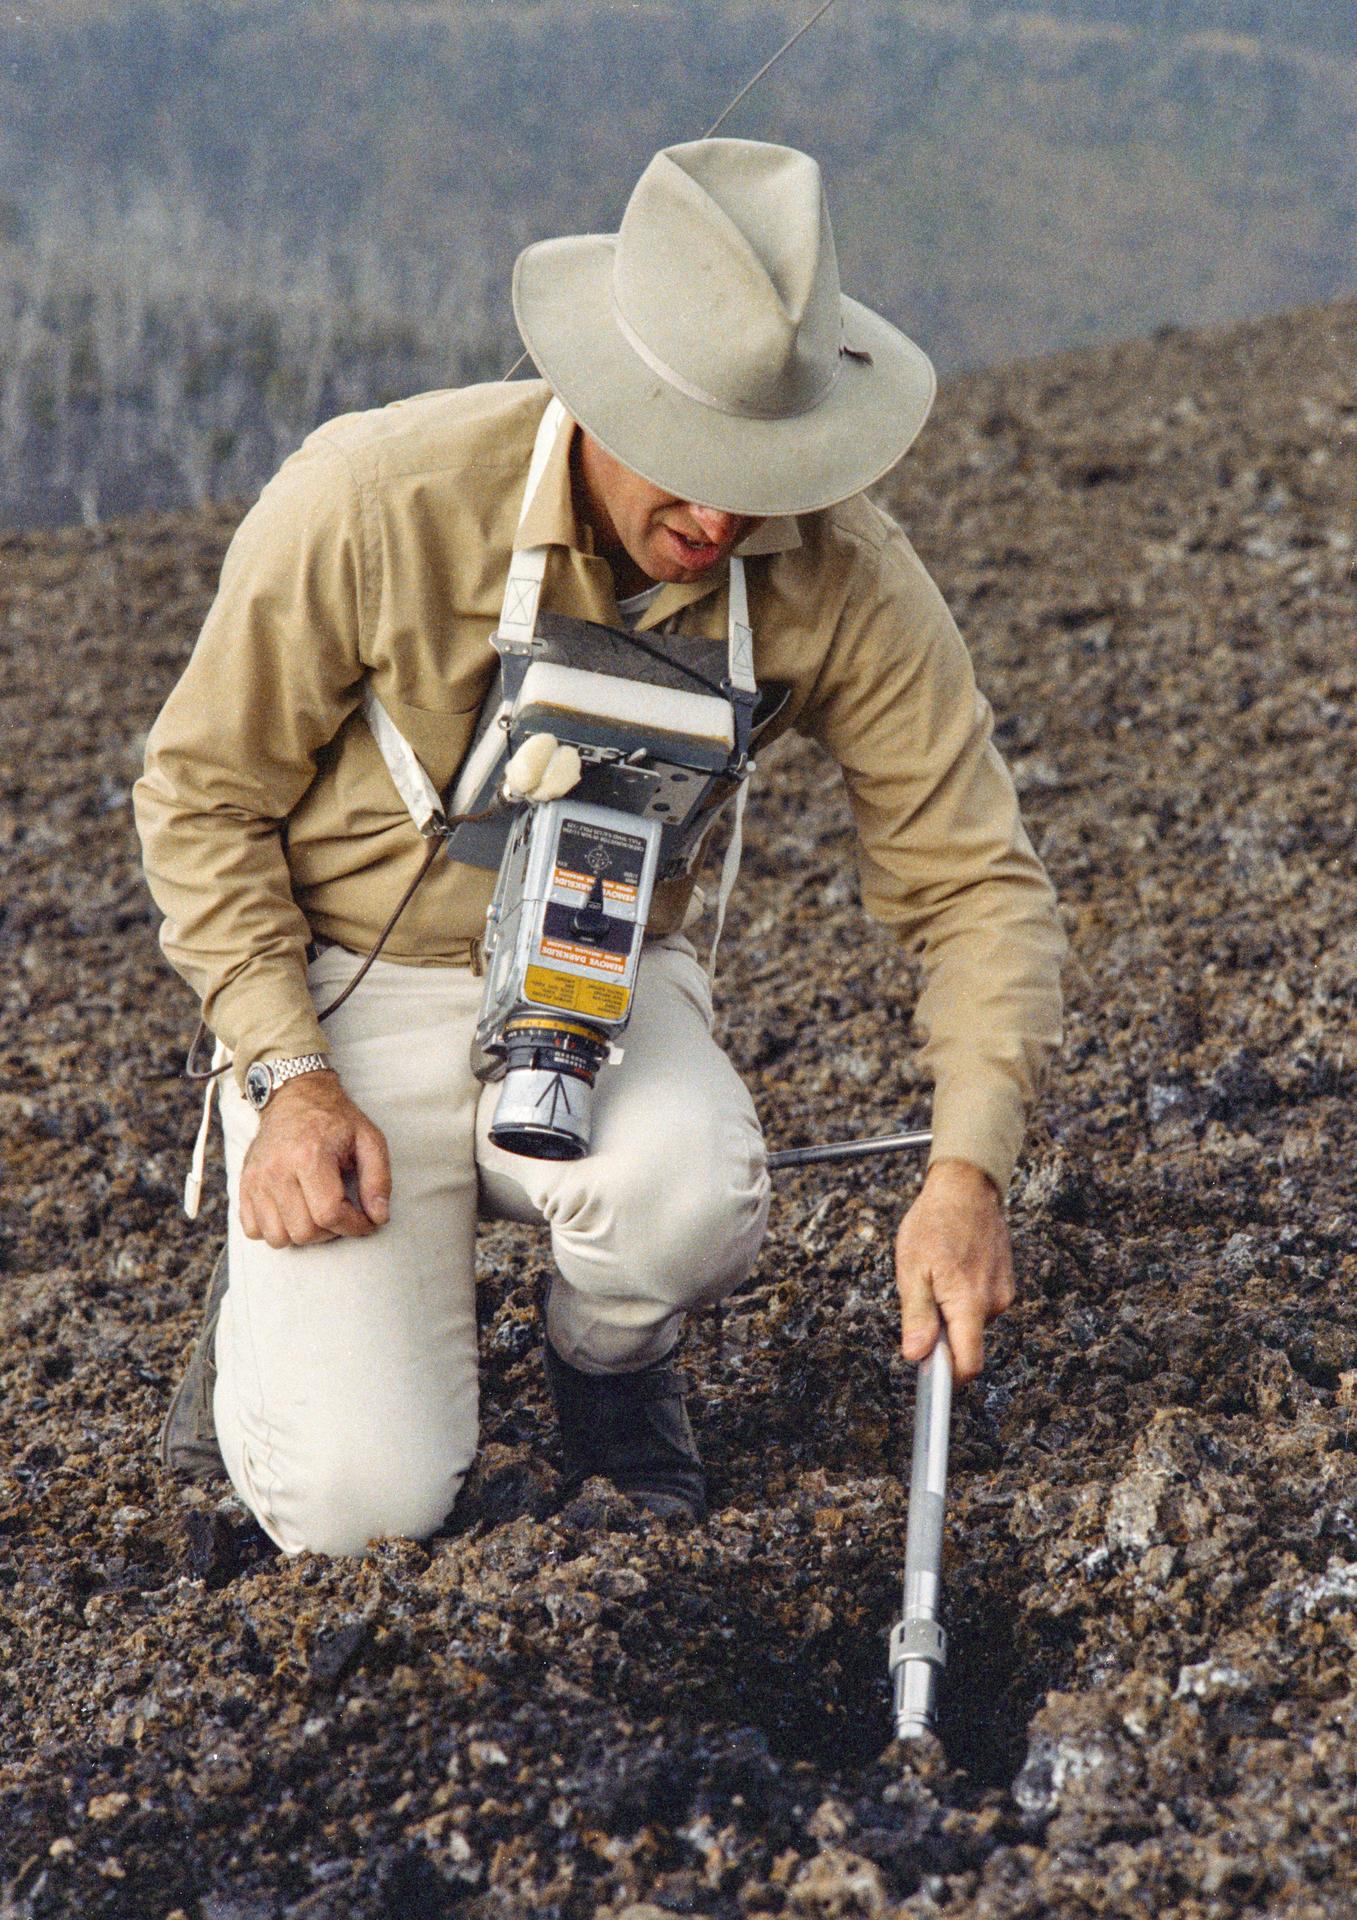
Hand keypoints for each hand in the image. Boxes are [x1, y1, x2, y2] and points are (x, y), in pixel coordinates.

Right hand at [239, 1071, 391, 1248]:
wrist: (294, 1098)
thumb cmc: (335, 1120)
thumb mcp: (369, 1139)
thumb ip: (378, 1179)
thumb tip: (378, 1217)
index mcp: (309, 1155)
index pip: (329, 1213)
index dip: (354, 1226)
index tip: (366, 1221)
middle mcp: (277, 1170)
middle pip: (303, 1231)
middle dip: (330, 1232)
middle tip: (341, 1213)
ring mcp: (256, 1179)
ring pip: (277, 1238)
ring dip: (302, 1234)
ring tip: (317, 1213)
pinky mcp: (244, 1185)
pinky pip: (253, 1230)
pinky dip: (275, 1230)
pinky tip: (293, 1212)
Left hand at [895, 1159, 1013, 1382]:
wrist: (967, 1187)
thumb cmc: (934, 1223)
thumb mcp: (912, 1269)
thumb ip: (917, 1316)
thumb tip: (917, 1355)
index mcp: (969, 1302)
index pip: (969, 1363)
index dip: (950, 1378)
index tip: (932, 1379)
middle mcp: (994, 1302)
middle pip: (968, 1342)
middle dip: (944, 1332)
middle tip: (923, 1296)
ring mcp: (1004, 1291)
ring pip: (973, 1320)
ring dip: (953, 1309)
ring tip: (938, 1273)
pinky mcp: (1006, 1282)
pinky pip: (981, 1303)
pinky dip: (965, 1295)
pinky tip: (954, 1266)